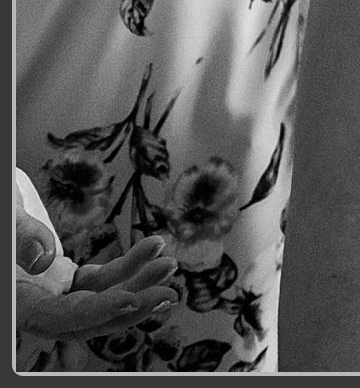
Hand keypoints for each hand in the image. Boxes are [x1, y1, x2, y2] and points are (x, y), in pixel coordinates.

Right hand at [15, 174, 174, 343]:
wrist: (4, 214)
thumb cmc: (0, 212)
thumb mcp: (4, 219)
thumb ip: (20, 238)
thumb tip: (44, 259)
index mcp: (16, 304)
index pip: (55, 319)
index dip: (93, 313)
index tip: (129, 300)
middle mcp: (36, 307)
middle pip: (87, 320)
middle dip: (130, 308)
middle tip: (168, 296)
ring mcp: (55, 296)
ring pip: (101, 299)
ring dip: (139, 284)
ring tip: (169, 264)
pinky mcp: (70, 282)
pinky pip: (104, 279)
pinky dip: (130, 264)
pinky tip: (154, 247)